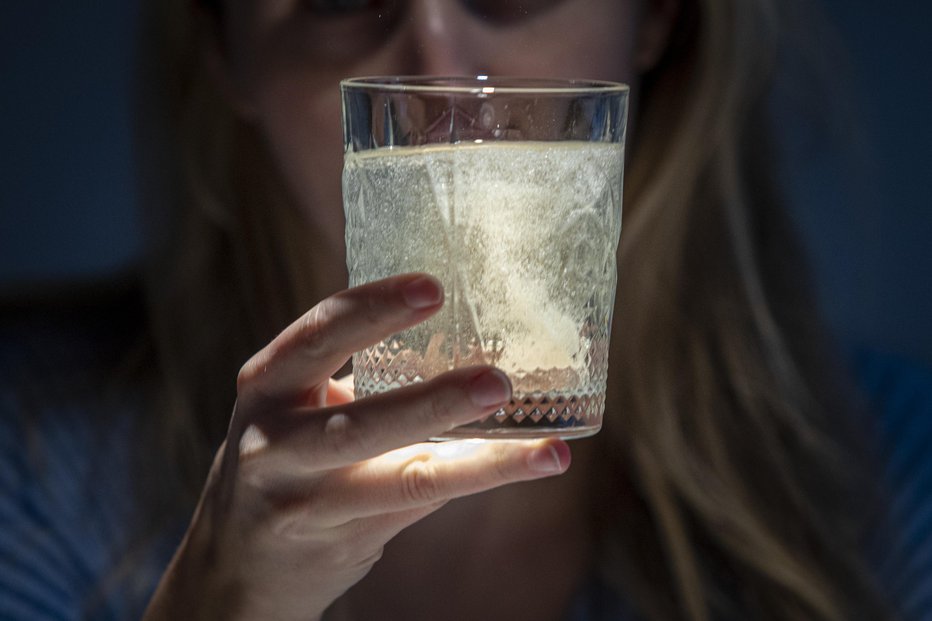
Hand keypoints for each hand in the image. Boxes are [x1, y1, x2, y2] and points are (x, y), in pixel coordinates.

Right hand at [143, 273, 570, 620]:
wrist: (237, 560)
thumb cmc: (286, 460)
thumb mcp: (296, 407)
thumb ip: (360, 378)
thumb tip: (467, 336)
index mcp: (267, 387)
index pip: (318, 336)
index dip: (374, 308)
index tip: (433, 287)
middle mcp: (274, 445)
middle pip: (358, 423)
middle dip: (432, 402)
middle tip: (498, 380)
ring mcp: (304, 503)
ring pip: (400, 479)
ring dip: (477, 462)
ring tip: (547, 450)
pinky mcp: (339, 541)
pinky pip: (420, 504)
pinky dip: (478, 480)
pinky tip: (532, 465)